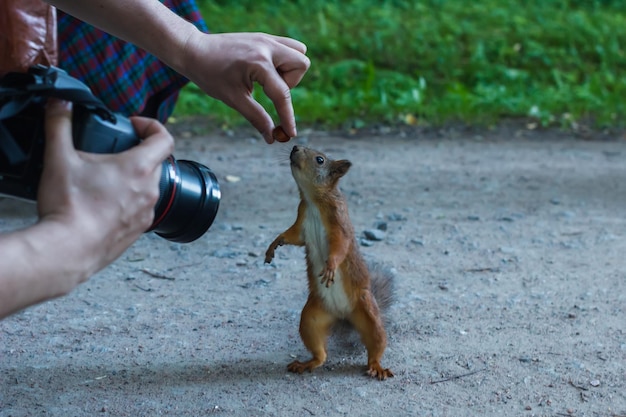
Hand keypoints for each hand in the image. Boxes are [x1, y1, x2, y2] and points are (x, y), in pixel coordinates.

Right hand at [38, 99, 173, 276]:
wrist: (69, 250)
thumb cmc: (69, 206)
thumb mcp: (59, 158)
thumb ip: (59, 124)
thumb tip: (59, 101)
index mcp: (139, 168)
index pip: (165, 138)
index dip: (152, 125)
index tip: (133, 125)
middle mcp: (150, 190)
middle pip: (155, 162)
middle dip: (136, 152)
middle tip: (111, 152)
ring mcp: (146, 213)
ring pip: (147, 187)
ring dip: (131, 179)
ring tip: (103, 179)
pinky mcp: (138, 231)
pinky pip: (139, 209)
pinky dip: (126, 201)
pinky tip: (102, 203)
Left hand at [181, 32, 309, 143]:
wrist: (194, 50)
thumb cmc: (210, 74)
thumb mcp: (233, 99)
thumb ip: (256, 117)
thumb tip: (271, 137)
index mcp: (259, 63)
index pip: (282, 94)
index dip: (288, 117)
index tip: (290, 133)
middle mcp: (267, 47)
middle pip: (301, 64)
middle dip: (291, 83)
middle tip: (270, 91)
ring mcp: (266, 39)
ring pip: (299, 51)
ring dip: (290, 69)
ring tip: (269, 79)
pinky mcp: (264, 37)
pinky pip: (288, 46)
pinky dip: (284, 60)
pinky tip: (266, 71)